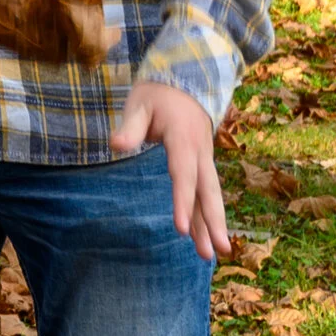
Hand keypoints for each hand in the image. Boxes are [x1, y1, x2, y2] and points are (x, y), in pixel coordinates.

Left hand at [111, 78, 230, 260]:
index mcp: (183, 138)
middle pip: (207, 191)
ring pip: (210, 195)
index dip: (182, 201)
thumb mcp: (139, 103)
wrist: (184, 82)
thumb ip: (130, 126)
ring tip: (219, 253)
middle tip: (219, 251)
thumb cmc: (157, 95)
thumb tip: (116, 145)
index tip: (180, 229)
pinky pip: (205, 193)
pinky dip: (207, 216)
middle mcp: (200, 152)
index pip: (182, 174)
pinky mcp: (201, 165)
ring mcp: (204, 160)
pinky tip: (205, 238)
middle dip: (212, 222)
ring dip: (214, 224)